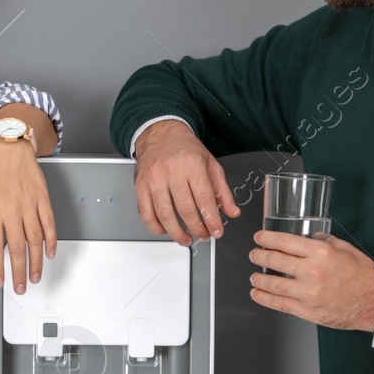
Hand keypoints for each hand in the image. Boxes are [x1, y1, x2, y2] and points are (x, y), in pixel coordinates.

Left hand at [0, 138, 56, 292]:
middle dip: (20, 271)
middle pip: (18, 248)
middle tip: (21, 286)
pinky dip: (51, 240)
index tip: (0, 281)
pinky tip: (50, 253)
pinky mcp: (42, 198)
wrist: (9, 146)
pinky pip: (49, 223)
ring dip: (36, 261)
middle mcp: (12, 209)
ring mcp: (29, 204)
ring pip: (35, 240)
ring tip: (36, 275)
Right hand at [133, 120, 240, 244]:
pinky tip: (165, 230)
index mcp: (192, 165)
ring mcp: (154, 179)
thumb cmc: (185, 149)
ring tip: (186, 239)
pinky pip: (146, 213)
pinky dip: (155, 227)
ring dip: (177, 233)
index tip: (216, 231)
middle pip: (185, 209)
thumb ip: (222, 190)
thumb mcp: (211, 164)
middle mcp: (172, 171)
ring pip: (164, 214)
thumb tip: (232, 211)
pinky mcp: (140, 186)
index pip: (204, 199)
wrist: (160, 133)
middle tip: (204, 235)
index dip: (212, 220)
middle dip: (197, 229)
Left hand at [247, 231, 373, 331]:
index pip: (284, 242)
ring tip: (254, 276)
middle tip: (254, 254)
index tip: (259, 237)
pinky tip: (257, 293)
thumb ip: (324, 241)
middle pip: (275, 260)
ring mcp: (308, 293)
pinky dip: (264, 298)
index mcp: (321, 252)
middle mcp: (312, 271)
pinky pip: (280, 304)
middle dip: (259, 256)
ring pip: (273, 284)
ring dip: (259, 278)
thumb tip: (309, 237)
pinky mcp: (307, 311)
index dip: (267, 238)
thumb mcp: (346, 249)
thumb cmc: (364, 276)